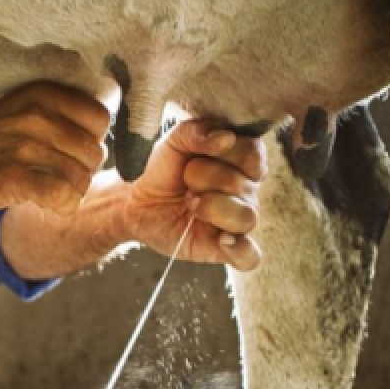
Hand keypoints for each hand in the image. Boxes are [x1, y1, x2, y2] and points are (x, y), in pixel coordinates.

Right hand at [0, 82, 110, 214]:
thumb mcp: (21, 110)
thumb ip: (58, 118)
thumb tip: (99, 145)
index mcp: (45, 95)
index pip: (100, 120)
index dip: (89, 142)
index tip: (66, 153)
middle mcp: (39, 116)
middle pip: (94, 154)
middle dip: (79, 172)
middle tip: (50, 177)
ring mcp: (27, 146)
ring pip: (82, 179)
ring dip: (67, 193)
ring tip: (41, 190)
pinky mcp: (15, 177)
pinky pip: (65, 198)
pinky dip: (60, 207)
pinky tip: (40, 202)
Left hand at [124, 119, 266, 270]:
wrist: (136, 202)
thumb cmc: (162, 169)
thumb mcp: (174, 141)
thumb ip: (197, 132)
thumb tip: (226, 138)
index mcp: (242, 161)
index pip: (253, 154)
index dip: (224, 154)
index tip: (196, 156)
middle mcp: (247, 191)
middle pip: (243, 185)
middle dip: (205, 179)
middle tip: (186, 183)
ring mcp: (238, 221)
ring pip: (247, 217)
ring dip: (213, 208)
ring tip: (191, 205)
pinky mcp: (226, 248)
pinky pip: (249, 256)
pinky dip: (241, 250)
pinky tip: (222, 240)